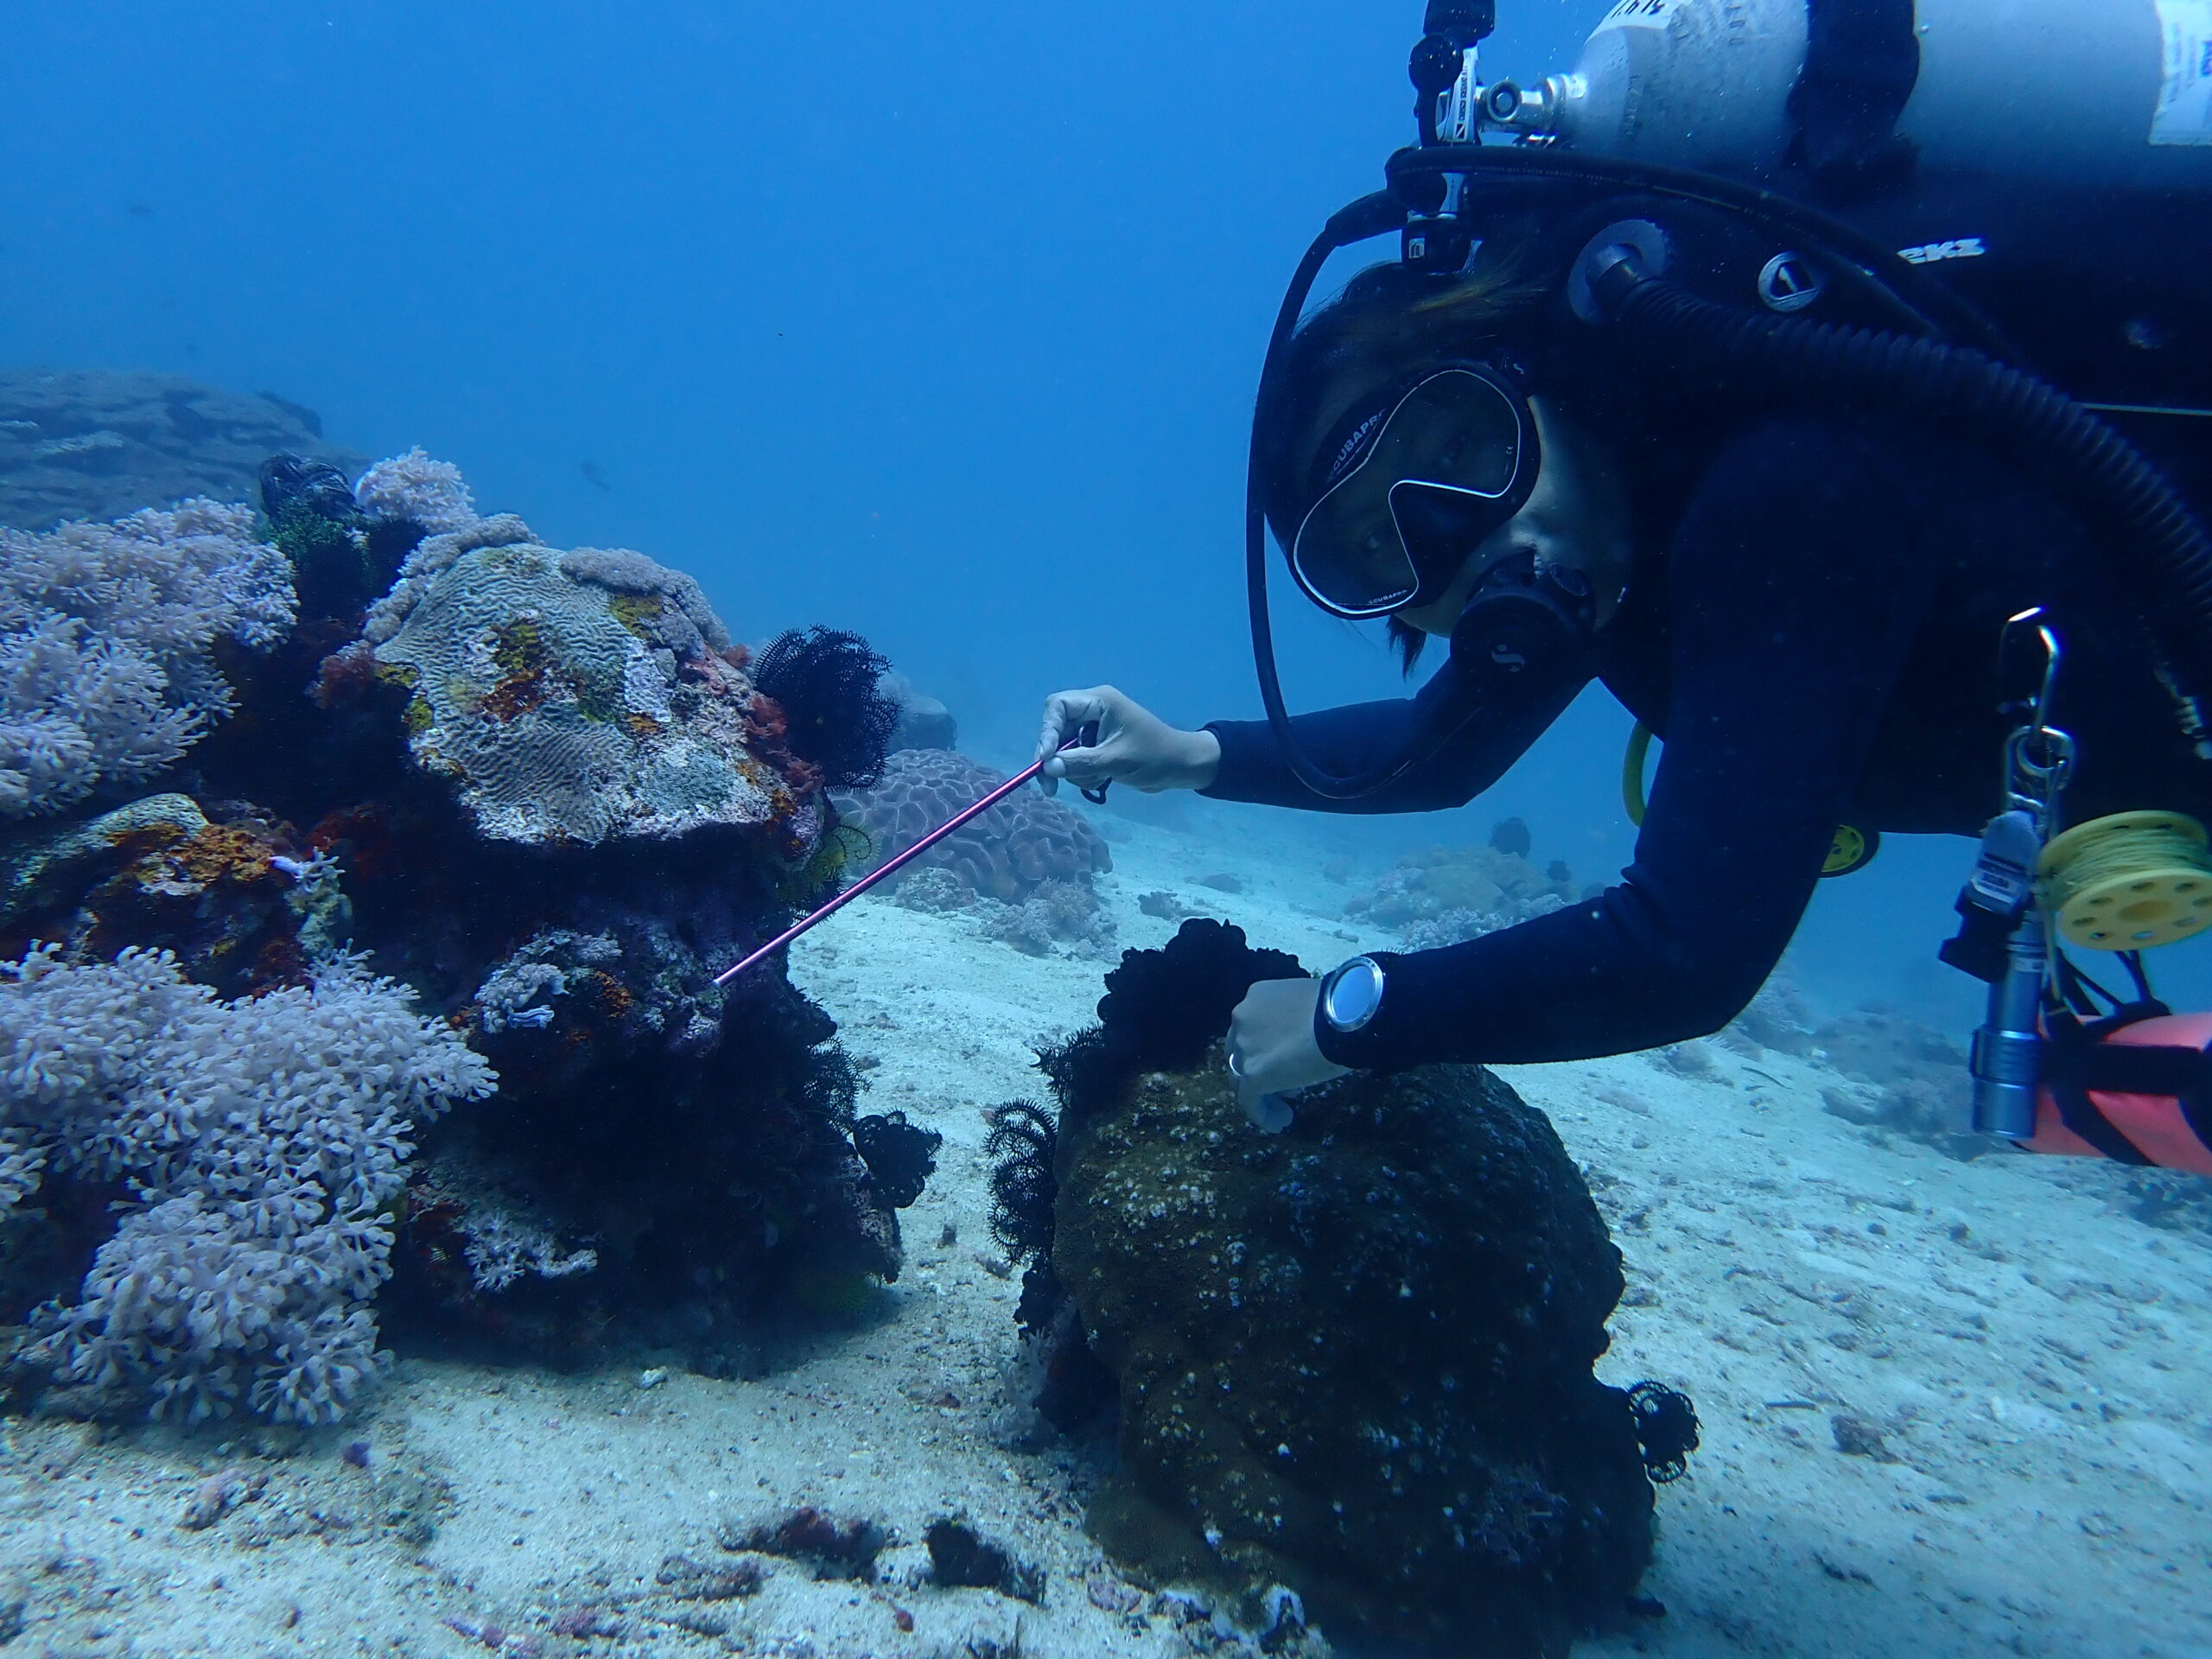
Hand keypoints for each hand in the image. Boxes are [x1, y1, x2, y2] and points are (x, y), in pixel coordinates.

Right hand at [1035, 686, 1220, 796]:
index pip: (1057, 706)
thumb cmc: (1155, 757)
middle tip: (1050, 787)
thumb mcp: (1116, 761)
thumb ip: (1080, 763)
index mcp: (1099, 701)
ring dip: (1074, 770)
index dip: (1047, 731)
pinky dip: (1083, 774)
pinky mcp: (1099, 746)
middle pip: (1057, 730)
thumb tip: (1047, 767)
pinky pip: (1077, 760)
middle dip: (1055, 759)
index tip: (1045, 759)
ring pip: (1065, 750)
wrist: (1182, 767)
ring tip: (1098, 780)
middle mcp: (1094, 711)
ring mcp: (1095, 730)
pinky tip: (1102, 780)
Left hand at [1226, 977, 1349, 1131]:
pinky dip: (1262, 1114)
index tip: (1289, 1063)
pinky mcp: (1252, 1074)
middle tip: (1287, 1088)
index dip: (1267, 1049)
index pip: (1252, 1029)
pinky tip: (1279, 1124)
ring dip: (1262, 1095)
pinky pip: (1249, 1101)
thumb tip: (1301, 1047)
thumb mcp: (1309, 1007)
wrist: (1346, 1016)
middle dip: (1262, 1071)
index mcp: (1255, 997)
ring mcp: (1244, 1047)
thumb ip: (1295, 1023)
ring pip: (1242, 1077)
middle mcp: (1242, 1018)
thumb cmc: (1340, 1008)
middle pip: (1241, 1053)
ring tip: (1285, 1110)